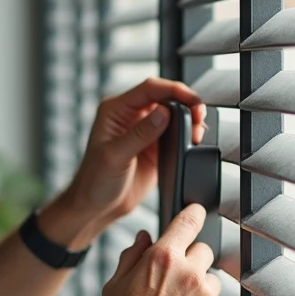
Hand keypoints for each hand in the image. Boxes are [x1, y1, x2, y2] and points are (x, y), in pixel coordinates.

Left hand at [64, 78, 205, 230]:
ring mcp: (144, 130)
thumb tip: (164, 113)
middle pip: (165, 97)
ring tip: (197, 132)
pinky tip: (194, 142)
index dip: (174, 89)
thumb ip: (140, 134)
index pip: (149, 89)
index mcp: (115, 110)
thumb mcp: (115, 156)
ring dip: (190, 120)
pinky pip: (177, 133)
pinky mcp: (156, 146)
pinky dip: (188, 135)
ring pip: (174, 114)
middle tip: (200, 116)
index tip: (193, 100)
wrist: (97, 206)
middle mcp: (130, 115)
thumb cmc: (94, 180)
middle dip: (186, 103)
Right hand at [96, 204, 219, 295]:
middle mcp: (188, 272)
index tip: (196, 213)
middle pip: (204, 249)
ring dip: (199, 284)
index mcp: (163, 257)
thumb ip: (133, 255)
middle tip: (173, 277)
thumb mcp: (115, 283)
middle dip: (191, 258)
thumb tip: (145, 237)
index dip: (194, 214)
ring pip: (212, 278)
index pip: (189, 221)